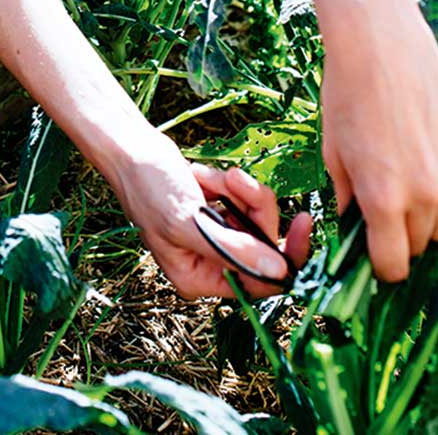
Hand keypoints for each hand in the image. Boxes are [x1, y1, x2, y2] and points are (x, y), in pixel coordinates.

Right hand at [112, 133, 311, 298]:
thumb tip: (279, 271)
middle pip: (263, 246)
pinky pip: (245, 203)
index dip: (287, 258)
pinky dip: (230, 185)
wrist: (132, 152)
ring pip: (257, 220)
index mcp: (199, 278)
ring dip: (239, 192)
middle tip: (236, 182)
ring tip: (212, 176)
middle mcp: (209, 264)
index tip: (304, 223)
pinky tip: (205, 175)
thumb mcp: (189, 221)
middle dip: (253, 208)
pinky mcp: (219, 214)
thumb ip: (233, 249)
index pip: (259, 284)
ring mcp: (215, 238)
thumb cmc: (149, 188)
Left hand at [321, 0, 437, 281]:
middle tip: (382, 221)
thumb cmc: (346, 97)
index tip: (372, 260)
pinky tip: (433, 177)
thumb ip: (347, 199)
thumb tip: (353, 225)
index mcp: (383, 198)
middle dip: (400, 242)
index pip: (392, 264)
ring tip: (404, 190)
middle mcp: (425, 192)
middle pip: (420, 246)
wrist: (380, 45)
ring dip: (427, 219)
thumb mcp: (333, 153)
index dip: (380, 268)